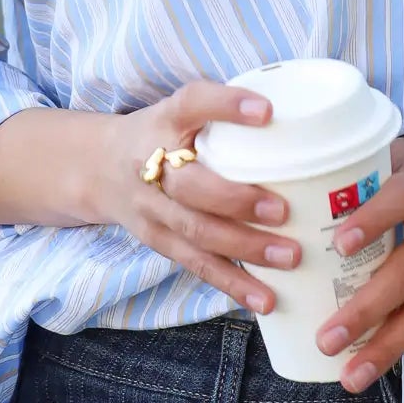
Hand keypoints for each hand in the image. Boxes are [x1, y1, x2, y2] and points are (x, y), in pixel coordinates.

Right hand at [94, 80, 299, 317]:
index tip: (267, 112)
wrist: (99, 166)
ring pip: (197, 232)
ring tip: (290, 257)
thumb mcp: (183, 111)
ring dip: (246, 249)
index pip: (193, 103)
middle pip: (190, 186)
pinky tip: (265, 299)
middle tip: (282, 211)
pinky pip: (197, 265)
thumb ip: (226, 113)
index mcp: (167, 119)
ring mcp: (152, 208)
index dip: (227, 106)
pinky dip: (233, 284)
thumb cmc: (162, 134)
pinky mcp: (159, 240)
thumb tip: (303, 117)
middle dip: (237, 201)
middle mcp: (152, 163)